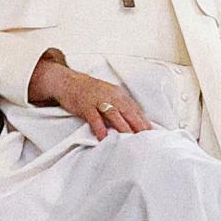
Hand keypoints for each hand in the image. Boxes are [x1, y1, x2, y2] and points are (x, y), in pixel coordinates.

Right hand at [29, 56, 149, 138]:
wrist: (68, 81)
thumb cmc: (89, 91)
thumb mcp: (108, 94)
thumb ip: (119, 105)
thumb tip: (133, 119)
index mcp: (118, 94)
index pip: (134, 108)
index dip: (143, 120)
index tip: (151, 132)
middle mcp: (111, 96)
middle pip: (127, 111)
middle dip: (137, 124)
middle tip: (145, 137)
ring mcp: (98, 100)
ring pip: (113, 114)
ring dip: (122, 127)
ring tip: (129, 139)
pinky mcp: (86, 105)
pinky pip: (94, 118)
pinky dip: (99, 128)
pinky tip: (103, 137)